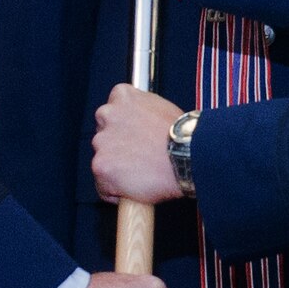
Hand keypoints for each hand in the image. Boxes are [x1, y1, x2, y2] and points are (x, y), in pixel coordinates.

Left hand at [93, 84, 185, 205]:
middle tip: (138, 158)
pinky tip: (135, 188)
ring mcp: (102, 141)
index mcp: (122, 96)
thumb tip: (139, 124)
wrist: (188, 156)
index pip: (112, 111)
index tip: (133, 139)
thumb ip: (141, 113)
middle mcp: (107, 114)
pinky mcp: (101, 166)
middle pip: (103, 135)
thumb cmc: (182, 136)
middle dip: (116, 148)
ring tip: (141, 174)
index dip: (123, 129)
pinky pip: (103, 186)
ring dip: (116, 169)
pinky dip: (116, 191)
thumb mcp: (161, 108)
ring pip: (102, 160)